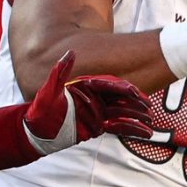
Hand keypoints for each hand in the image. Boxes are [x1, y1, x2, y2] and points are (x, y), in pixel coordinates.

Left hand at [22, 51, 156, 155]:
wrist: (36, 131)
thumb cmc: (40, 111)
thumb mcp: (48, 91)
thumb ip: (60, 72)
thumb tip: (70, 53)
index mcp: (85, 87)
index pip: (108, 85)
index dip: (122, 88)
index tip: (134, 91)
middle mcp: (94, 98)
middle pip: (119, 98)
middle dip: (135, 102)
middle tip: (149, 106)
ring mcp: (97, 112)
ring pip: (122, 112)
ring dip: (136, 116)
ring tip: (150, 120)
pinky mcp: (98, 125)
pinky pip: (118, 126)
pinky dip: (131, 129)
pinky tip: (145, 133)